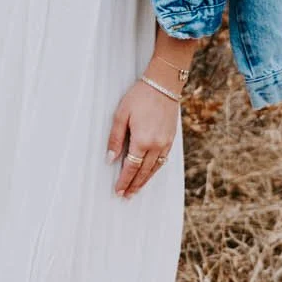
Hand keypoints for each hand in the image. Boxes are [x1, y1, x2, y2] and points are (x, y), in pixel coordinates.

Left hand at [106, 80, 177, 197]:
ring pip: (155, 168)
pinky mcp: (171, 139)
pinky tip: (149, 173)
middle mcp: (156, 145)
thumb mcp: (121, 115)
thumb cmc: (139, 97)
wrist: (163, 85)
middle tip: (126, 196)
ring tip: (136, 190)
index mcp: (142, 140)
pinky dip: (155, 170)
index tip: (118, 190)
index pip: (131, 167)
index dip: (124, 180)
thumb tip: (110, 159)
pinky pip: (163, 160)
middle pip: (143, 172)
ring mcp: (166, 143)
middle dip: (134, 185)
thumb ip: (115, 139)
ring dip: (145, 181)